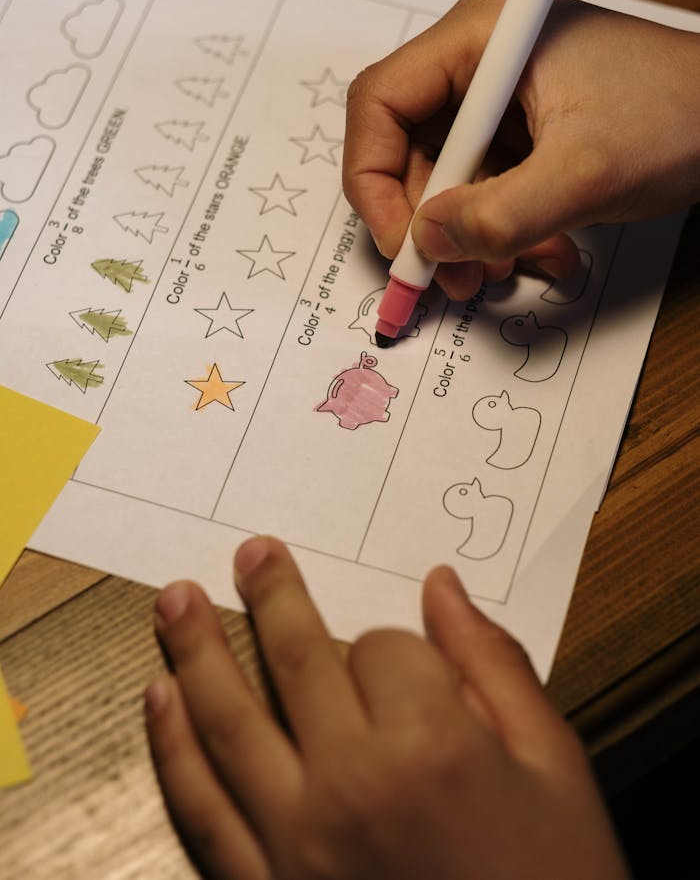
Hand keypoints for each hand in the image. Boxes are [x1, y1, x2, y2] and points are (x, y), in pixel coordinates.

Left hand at [145, 536, 629, 879]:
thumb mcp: (556, 768)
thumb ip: (495, 667)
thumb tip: (442, 588)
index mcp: (431, 747)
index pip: (384, 649)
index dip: (398, 644)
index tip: (413, 658)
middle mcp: (350, 785)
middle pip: (296, 661)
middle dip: (272, 596)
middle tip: (249, 552)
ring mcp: (295, 842)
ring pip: (229, 722)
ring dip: (196, 652)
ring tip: (174, 601)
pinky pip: (203, 809)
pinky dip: (172, 749)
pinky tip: (160, 699)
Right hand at [342, 0, 699, 299]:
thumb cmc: (677, 114)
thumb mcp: (583, 174)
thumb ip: (498, 215)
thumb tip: (427, 242)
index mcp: (480, 36)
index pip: (381, 103)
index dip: (374, 179)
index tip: (402, 243)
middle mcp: (478, 60)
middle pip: (406, 148)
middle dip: (427, 222)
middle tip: (452, 278)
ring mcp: (498, 96)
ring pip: (444, 178)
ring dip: (465, 236)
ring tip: (502, 271)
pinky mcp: (521, 129)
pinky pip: (481, 186)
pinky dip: (497, 229)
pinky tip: (537, 251)